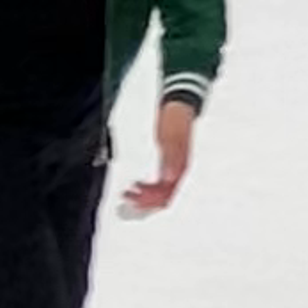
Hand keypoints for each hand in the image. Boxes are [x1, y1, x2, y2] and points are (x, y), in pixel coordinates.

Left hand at [122, 96, 197, 217]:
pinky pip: (160, 185)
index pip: (165, 195)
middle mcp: (178, 171)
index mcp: (180, 167)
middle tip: (127, 197)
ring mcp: (174, 168)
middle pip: (163, 198)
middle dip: (145, 202)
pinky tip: (138, 185)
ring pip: (161, 193)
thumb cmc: (175, 119)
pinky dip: (148, 190)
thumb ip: (171, 157)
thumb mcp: (170, 137)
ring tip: (129, 194)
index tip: (132, 196)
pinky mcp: (169, 163)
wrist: (178, 105)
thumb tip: (170, 178)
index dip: (148, 200)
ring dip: (146, 198)